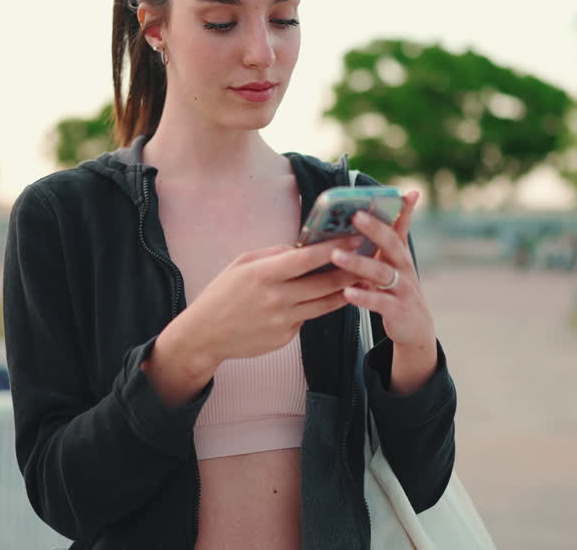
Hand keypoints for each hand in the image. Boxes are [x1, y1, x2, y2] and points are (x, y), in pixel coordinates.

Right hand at [179, 234, 365, 370]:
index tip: (355, 239)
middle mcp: (276, 298)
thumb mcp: (242, 264)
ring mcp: (283, 321)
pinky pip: (308, 318)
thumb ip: (274, 254)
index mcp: (263, 274)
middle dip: (351, 270)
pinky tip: (327, 298)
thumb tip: (301, 247)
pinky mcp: (286, 337)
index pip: (307, 258)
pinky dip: (317, 307)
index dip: (334, 248)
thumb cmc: (223, 293)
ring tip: (363, 279)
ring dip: (346, 291)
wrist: (205, 334)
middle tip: (371, 259)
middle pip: (325, 283)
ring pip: (325, 304)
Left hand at [328, 190, 434, 348]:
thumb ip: (382, 243)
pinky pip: (380, 302)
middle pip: (392, 244)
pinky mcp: (398, 310)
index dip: (405, 210)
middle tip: (356, 215)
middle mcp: (404, 268)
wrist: (415, 328)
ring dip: (359, 263)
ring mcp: (403, 289)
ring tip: (337, 255)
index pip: (402, 227)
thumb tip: (366, 218)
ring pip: (382, 273)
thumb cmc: (397, 290)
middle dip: (375, 228)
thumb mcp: (393, 265)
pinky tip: (347, 292)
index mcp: (400, 255)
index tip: (406, 193)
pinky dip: (364, 296)